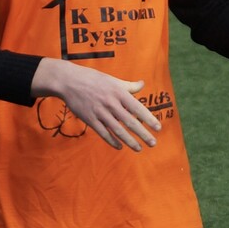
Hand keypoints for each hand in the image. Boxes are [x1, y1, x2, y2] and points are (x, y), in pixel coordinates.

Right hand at [31, 58, 161, 151]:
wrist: (69, 81)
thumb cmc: (93, 79)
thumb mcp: (113, 80)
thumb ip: (129, 86)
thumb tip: (143, 84)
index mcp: (118, 92)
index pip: (137, 108)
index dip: (149, 119)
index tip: (158, 128)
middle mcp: (110, 103)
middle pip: (130, 122)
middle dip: (143, 134)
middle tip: (153, 143)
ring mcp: (99, 112)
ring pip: (117, 130)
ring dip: (129, 141)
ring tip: (139, 149)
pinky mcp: (89, 119)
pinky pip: (103, 133)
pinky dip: (112, 141)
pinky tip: (120, 146)